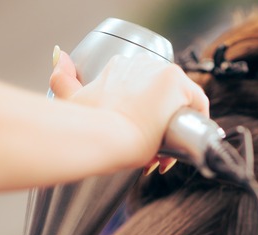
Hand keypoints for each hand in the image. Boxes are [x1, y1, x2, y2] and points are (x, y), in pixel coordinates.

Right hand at [49, 48, 208, 173]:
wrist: (104, 138)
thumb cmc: (87, 126)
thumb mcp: (73, 101)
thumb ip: (62, 80)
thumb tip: (59, 55)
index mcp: (120, 68)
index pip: (145, 94)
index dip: (143, 121)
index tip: (137, 142)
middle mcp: (141, 64)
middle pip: (164, 101)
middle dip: (159, 129)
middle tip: (149, 155)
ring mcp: (160, 71)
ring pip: (180, 104)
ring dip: (174, 130)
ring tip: (160, 156)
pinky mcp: (176, 83)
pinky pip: (198, 103)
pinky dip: (196, 123)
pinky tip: (183, 142)